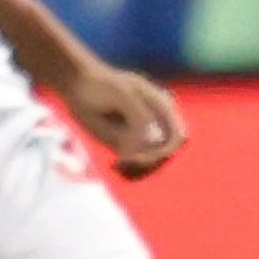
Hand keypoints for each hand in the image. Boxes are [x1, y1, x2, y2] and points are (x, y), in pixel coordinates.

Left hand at [60, 63, 185, 178]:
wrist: (79, 86)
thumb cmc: (101, 86)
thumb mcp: (122, 95)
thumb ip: (140, 117)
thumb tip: (151, 142)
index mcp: (164, 108)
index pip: (178, 138)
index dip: (164, 151)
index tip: (139, 154)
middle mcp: (159, 124)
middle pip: (166, 155)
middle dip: (148, 163)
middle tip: (123, 160)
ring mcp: (144, 136)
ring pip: (153, 165)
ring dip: (139, 170)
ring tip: (118, 164)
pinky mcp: (129, 147)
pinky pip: (138, 169)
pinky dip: (129, 173)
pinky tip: (115, 165)